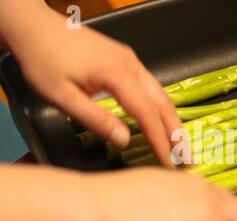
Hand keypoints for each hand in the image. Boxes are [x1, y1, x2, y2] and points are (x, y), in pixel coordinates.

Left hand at [0, 1, 180, 166]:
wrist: (34, 26)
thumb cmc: (43, 61)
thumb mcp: (61, 96)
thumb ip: (95, 119)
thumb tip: (125, 141)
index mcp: (117, 74)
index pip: (147, 114)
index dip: (160, 140)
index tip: (169, 164)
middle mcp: (132, 65)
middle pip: (163, 102)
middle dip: (176, 132)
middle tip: (187, 158)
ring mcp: (131, 60)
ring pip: (161, 93)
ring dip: (171, 119)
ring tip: (180, 143)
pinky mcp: (126, 59)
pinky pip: (152, 86)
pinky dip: (161, 107)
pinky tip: (162, 119)